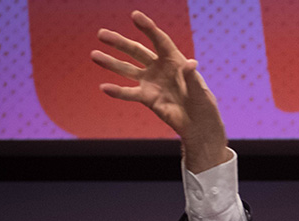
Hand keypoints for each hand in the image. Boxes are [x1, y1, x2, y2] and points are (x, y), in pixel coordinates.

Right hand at [91, 11, 229, 171]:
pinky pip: (130, 93)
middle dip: (119, 43)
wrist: (199, 126)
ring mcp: (151, 82)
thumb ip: (192, 78)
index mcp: (175, 60)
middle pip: (136, 51)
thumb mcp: (201, 92)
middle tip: (101, 34)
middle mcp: (160, 68)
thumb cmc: (204, 105)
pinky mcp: (147, 98)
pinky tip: (104, 87)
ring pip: (128, 69)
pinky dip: (118, 92)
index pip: (159, 40)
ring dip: (111, 63)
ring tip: (94, 55)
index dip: (147, 28)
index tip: (135, 16)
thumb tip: (191, 63)